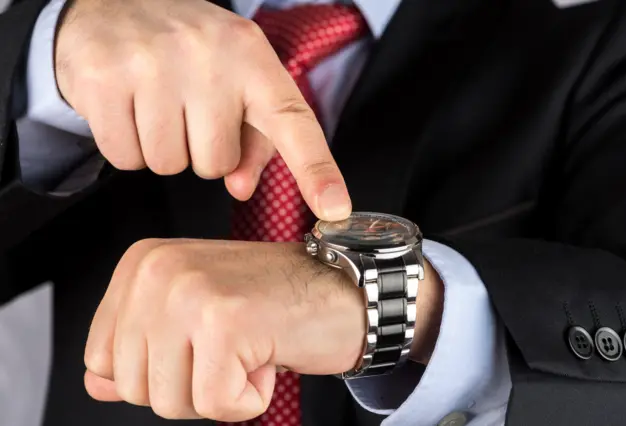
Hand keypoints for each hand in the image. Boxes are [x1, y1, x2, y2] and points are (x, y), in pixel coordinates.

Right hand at [55, 0, 350, 220]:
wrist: (116, 5)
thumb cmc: (188, 54)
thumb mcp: (234, 83)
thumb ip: (253, 141)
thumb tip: (241, 187)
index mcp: (251, 57)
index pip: (292, 121)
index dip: (317, 171)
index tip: (336, 210)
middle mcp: (207, 55)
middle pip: (216, 164)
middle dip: (200, 152)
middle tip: (187, 112)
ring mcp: (153, 63)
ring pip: (169, 165)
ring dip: (163, 150)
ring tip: (156, 105)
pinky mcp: (104, 77)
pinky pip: (126, 158)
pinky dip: (127, 146)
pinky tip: (128, 109)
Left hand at [83, 239, 442, 420]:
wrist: (344, 290)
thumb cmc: (275, 303)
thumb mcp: (195, 322)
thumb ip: (141, 350)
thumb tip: (94, 382)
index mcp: (142, 264)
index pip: (101, 357)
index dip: (160, 370)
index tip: (204, 342)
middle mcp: (157, 270)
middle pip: (133, 386)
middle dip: (190, 386)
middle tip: (233, 347)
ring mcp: (188, 292)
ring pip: (167, 402)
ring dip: (219, 392)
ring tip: (250, 347)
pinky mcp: (224, 322)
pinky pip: (216, 405)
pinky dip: (250, 399)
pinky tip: (268, 356)